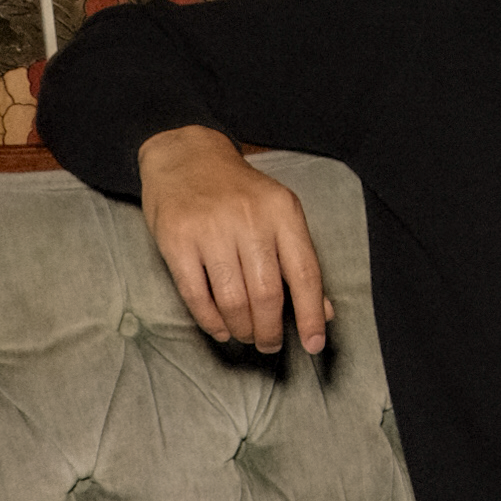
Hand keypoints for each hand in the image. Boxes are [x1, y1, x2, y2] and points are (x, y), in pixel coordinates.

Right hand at [137, 125, 333, 353]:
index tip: (315, 345)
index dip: (312, 316)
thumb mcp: (278, 213)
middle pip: (267, 295)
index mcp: (283, 212)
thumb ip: (299, 260)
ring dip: (242, 329)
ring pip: (233, 300)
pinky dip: (211, 321)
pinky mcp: (177, 240)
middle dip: (270, 330)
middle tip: (268, 343)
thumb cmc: (238, 192)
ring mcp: (211, 229)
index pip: (305, 274)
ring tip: (245, 335)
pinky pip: (197, 295)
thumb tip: (324, 311)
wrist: (185, 155)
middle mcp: (249, 219)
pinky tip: (220, 328)